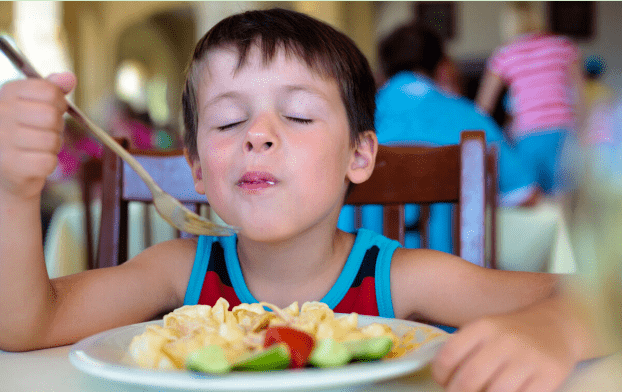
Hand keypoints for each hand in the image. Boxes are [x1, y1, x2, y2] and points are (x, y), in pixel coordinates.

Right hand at [0, 72, 75, 198]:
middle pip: (51, 116)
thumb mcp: (34, 105)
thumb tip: (69, 77)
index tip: (51, 111)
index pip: (49, 91)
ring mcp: (1, 139)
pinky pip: (48, 161)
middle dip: (56, 127)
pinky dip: (47, 164)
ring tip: (36, 148)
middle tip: (43, 132)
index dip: (59, 104)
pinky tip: (33, 162)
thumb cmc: (24, 133)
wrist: (6, 171)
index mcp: (7, 92)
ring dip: (52, 147)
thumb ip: (51, 90)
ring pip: (52, 140)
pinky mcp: (10, 165)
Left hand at [431, 308, 577, 391]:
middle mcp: (504, 340)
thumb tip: (445, 380)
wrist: (556, 327)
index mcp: (483, 327)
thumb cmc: (512, 334)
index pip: (449, 355)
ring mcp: (528, 358)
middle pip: (469, 379)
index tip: (444, 383)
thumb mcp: (485, 330)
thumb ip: (464, 350)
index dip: (441, 376)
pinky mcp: (548, 375)